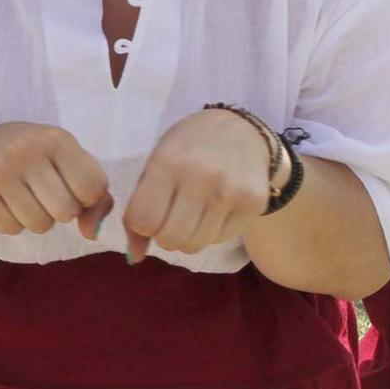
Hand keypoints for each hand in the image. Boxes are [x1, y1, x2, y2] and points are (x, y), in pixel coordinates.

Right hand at [0, 122, 111, 237]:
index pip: (93, 188)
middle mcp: (26, 149)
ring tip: (20, 196)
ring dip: (33, 219)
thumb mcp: (66, 163)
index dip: (84, 197)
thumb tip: (92, 233)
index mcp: (56, 138)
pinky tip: (0, 202)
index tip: (66, 184)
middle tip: (40, 192)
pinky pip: (11, 228)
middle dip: (57, 211)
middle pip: (66, 211)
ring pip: (39, 224)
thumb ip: (96, 197)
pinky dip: (10, 222)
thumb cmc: (30, 161)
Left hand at [123, 108, 271, 262]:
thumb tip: (135, 257)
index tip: (148, 215)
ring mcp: (232, 190)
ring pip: (195, 244)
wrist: (240, 131)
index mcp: (168, 161)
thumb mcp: (155, 165)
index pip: (144, 220)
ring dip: (187, 238)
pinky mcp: (254, 203)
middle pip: (170, 238)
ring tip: (191, 215)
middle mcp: (202, 175)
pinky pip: (220, 239)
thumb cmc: (188, 148)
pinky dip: (211, 233)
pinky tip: (214, 210)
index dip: (141, 225)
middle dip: (163, 236)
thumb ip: (138, 208)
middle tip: (170, 219)